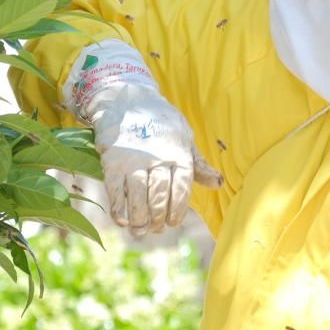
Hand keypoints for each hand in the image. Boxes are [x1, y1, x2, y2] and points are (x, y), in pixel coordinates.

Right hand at [88, 84, 222, 235]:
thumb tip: (217, 184)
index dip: (178, 209)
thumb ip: (198, 164)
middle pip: (159, 196)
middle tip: (156, 229)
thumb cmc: (161, 122)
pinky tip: (123, 220)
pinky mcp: (112, 162)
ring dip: (139, 219)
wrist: (127, 99)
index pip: (182, 188)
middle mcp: (157, 158)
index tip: (173, 222)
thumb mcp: (184, 137)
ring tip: (140, 230)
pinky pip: (115, 191)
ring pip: (138, 197)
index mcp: (178, 153)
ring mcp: (133, 160)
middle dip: (158, 217)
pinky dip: (118, 209)